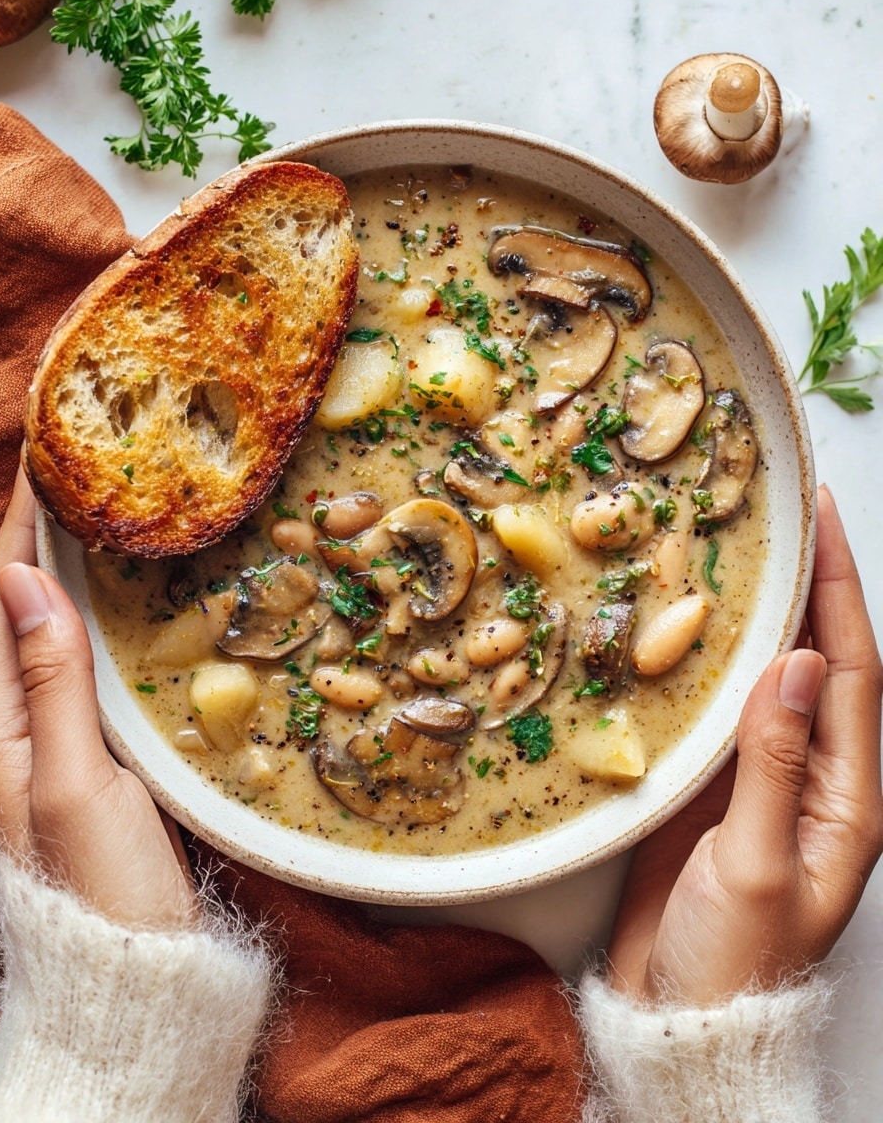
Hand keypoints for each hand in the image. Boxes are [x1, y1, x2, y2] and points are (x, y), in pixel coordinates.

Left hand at [0, 466, 196, 929]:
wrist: (136, 980)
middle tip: (81, 466)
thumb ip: (54, 682)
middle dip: (40, 533)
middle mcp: (17, 727)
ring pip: (52, 630)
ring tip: (103, 510)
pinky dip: (99, 613)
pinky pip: (84, 661)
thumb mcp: (79, 783)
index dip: (21, 526)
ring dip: (69, 568)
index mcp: (1, 728)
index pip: (5, 598)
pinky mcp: (93, 755)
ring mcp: (54, 742)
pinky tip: (127, 597)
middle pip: (19, 606)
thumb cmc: (108, 890)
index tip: (46, 455)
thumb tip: (31, 580)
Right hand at [606, 485, 882, 1005]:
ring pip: (763, 677)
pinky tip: (680, 626)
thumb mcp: (760, 864)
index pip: (852, 670)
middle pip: (816, 659)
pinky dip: (704, 660)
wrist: (678, 1018)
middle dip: (806, 584)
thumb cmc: (733, 960)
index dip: (838, 589)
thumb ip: (778, 762)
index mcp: (849, 798)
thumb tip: (798, 662)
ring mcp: (759, 779)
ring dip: (754, 614)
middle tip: (777, 513)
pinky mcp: (709, 788)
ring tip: (730, 551)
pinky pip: (714, 708)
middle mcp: (812, 777)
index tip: (821, 518)